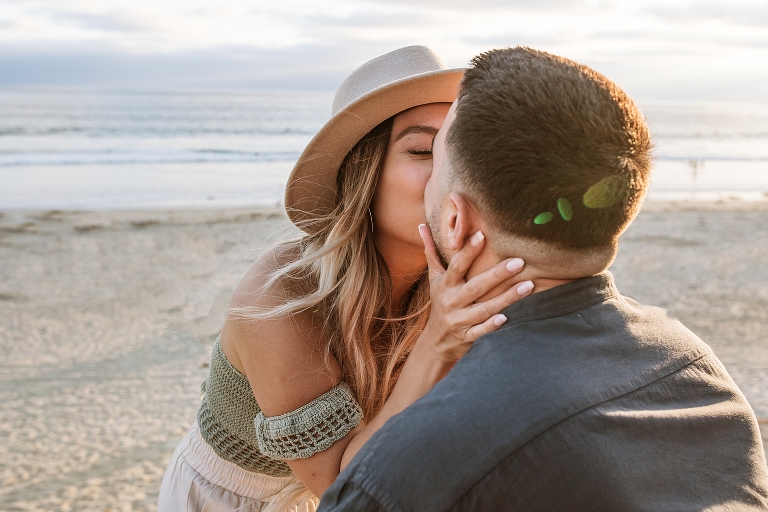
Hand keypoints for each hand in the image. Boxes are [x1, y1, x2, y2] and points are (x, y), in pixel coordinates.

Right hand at [416, 224, 532, 364]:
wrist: (435, 342)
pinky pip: (480, 331)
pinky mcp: (467, 336)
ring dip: (507, 298)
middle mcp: (451, 301)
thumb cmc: (439, 302)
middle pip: (476, 286)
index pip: (457, 266)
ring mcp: (459, 320)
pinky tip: (507, 317)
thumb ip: (432, 253)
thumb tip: (422, 226)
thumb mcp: (434, 278)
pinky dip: (491, 325)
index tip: (482, 235)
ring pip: (484, 308)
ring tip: (529, 285)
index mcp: (445, 285)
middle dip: (497, 274)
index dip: (468, 251)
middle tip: (519, 262)